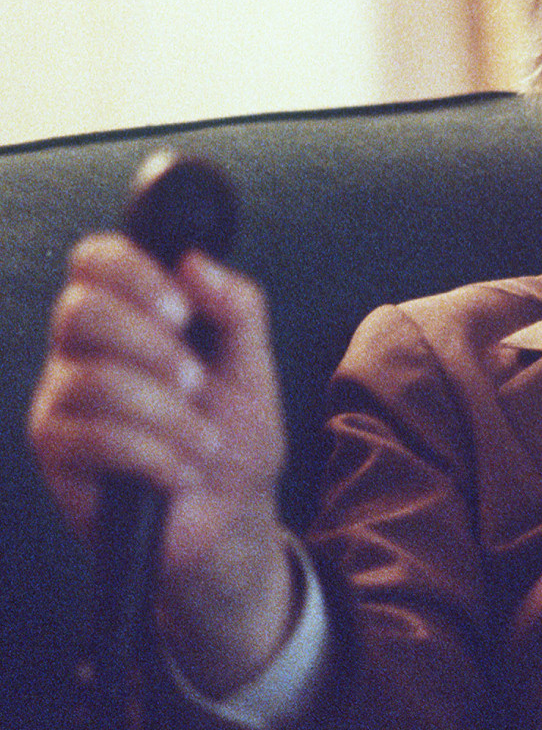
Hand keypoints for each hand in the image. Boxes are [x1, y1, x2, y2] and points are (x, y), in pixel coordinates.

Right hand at [28, 234, 291, 692]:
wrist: (231, 516)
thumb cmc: (235, 433)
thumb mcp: (253, 365)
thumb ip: (236, 307)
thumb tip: (195, 261)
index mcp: (127, 315)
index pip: (95, 259)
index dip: (133, 272)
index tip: (183, 312)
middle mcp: (81, 350)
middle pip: (79, 311)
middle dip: (152, 348)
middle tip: (198, 383)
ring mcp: (60, 401)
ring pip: (93, 381)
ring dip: (169, 416)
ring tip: (205, 444)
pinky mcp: (55, 453)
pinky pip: (92, 438)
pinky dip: (156, 457)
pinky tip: (182, 474)